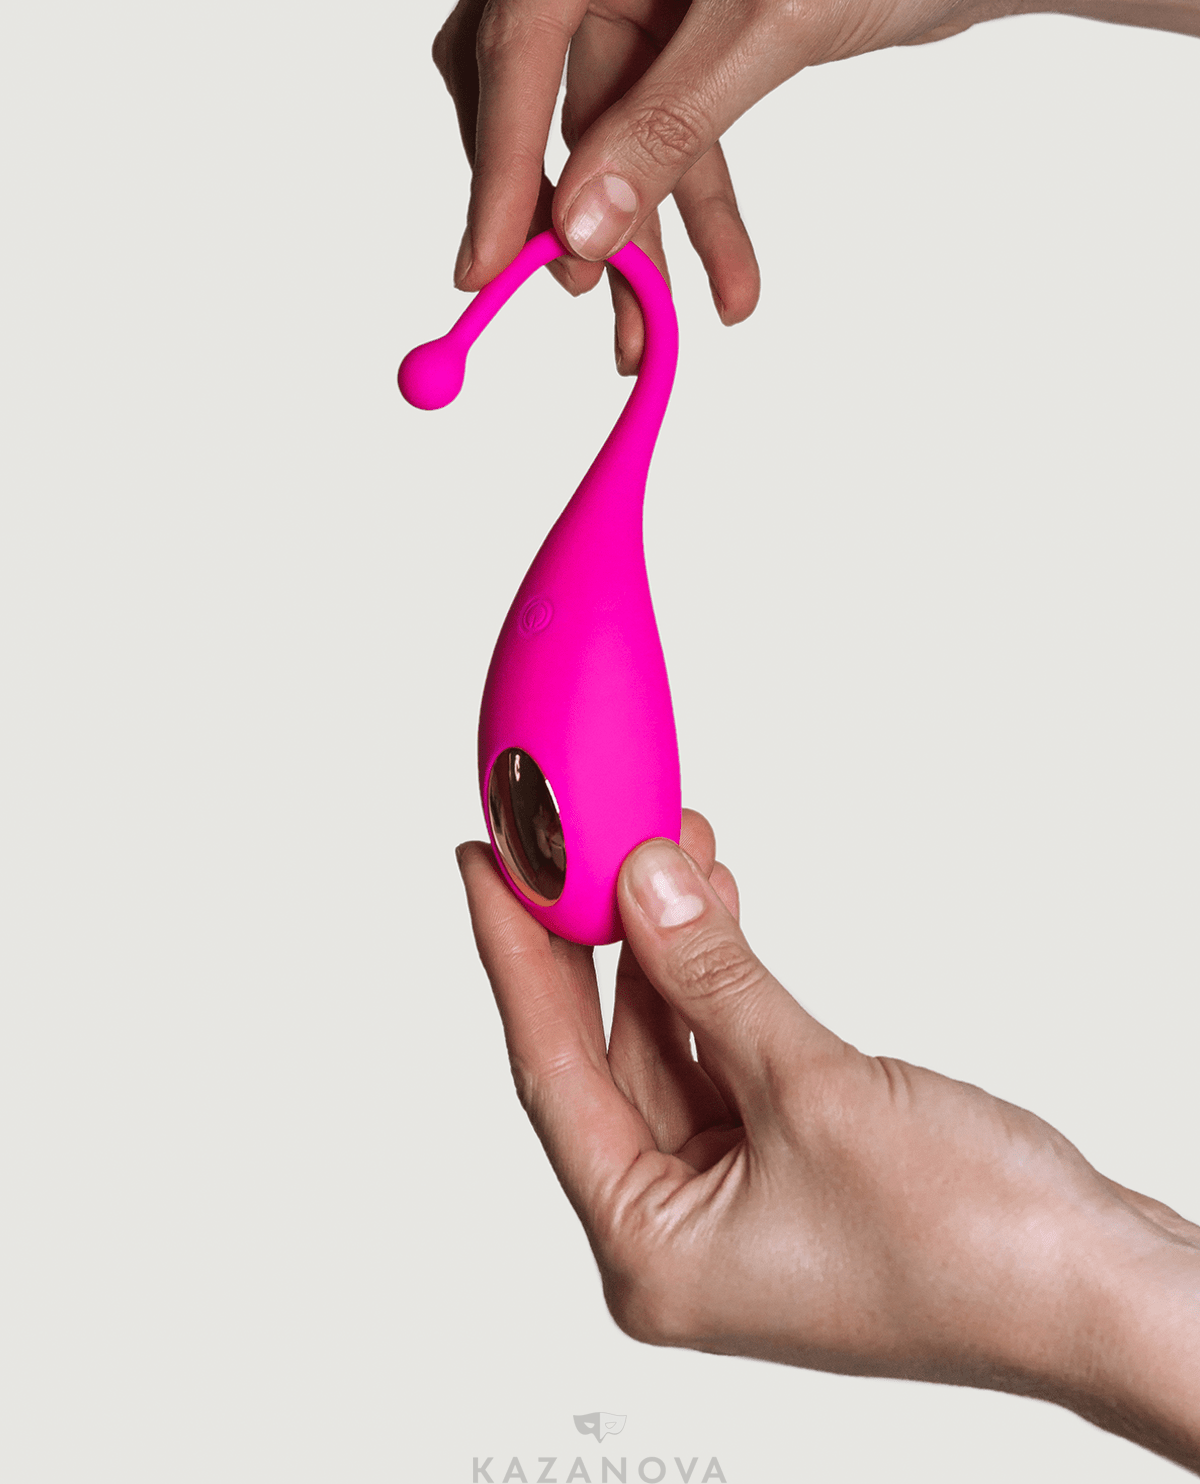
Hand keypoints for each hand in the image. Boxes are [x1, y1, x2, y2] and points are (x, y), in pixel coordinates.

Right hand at [433, 0, 1199, 369]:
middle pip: (533, 74)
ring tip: (644, 328)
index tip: (485, 265)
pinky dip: (685, 199)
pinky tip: (718, 282)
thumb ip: (664, 131)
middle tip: (552, 291)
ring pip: (602, 118)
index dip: (502, 159)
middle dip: (553, 194)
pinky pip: (659, 122)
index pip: (521, 25)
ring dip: (629, 222)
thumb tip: (577, 236)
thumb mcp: (773, 23)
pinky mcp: (682, 11)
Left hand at [458, 812, 1199, 1472]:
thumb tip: (639, 884)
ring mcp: (739, 1207)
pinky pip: (723, 1056)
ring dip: (666, 947)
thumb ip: (714, 980)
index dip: (511, 957)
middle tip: (566, 838)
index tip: (482, 864)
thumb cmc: (977, 1246)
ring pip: (666, 1046)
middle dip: (593, 938)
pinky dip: (717, 980)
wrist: (1102, 1289)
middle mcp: (681, 1238)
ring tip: (660, 844)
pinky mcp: (792, 1171)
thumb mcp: (815, 1089)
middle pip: (601, 1057)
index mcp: (652, 1254)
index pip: (551, 1073)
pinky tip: (712, 907)